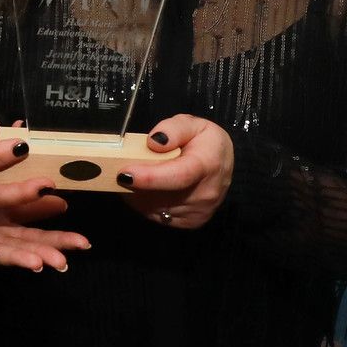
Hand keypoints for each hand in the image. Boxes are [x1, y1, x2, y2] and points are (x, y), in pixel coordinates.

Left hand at [0, 200, 89, 271]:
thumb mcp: (3, 208)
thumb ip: (30, 207)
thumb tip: (62, 202)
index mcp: (7, 234)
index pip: (38, 238)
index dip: (60, 241)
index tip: (83, 243)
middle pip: (21, 249)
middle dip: (43, 256)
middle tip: (63, 262)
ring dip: (16, 258)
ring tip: (36, 262)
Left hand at [117, 114, 233, 230]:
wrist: (222, 165)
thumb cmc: (205, 143)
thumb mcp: (192, 124)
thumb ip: (173, 129)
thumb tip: (154, 142)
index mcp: (208, 165)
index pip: (178, 176)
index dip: (149, 177)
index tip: (125, 173)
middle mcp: (206, 193)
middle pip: (160, 194)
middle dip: (137, 183)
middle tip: (123, 168)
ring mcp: (199, 211)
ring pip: (154, 207)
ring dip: (138, 192)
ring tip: (140, 174)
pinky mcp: (191, 222)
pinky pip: (156, 215)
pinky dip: (145, 202)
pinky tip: (148, 188)